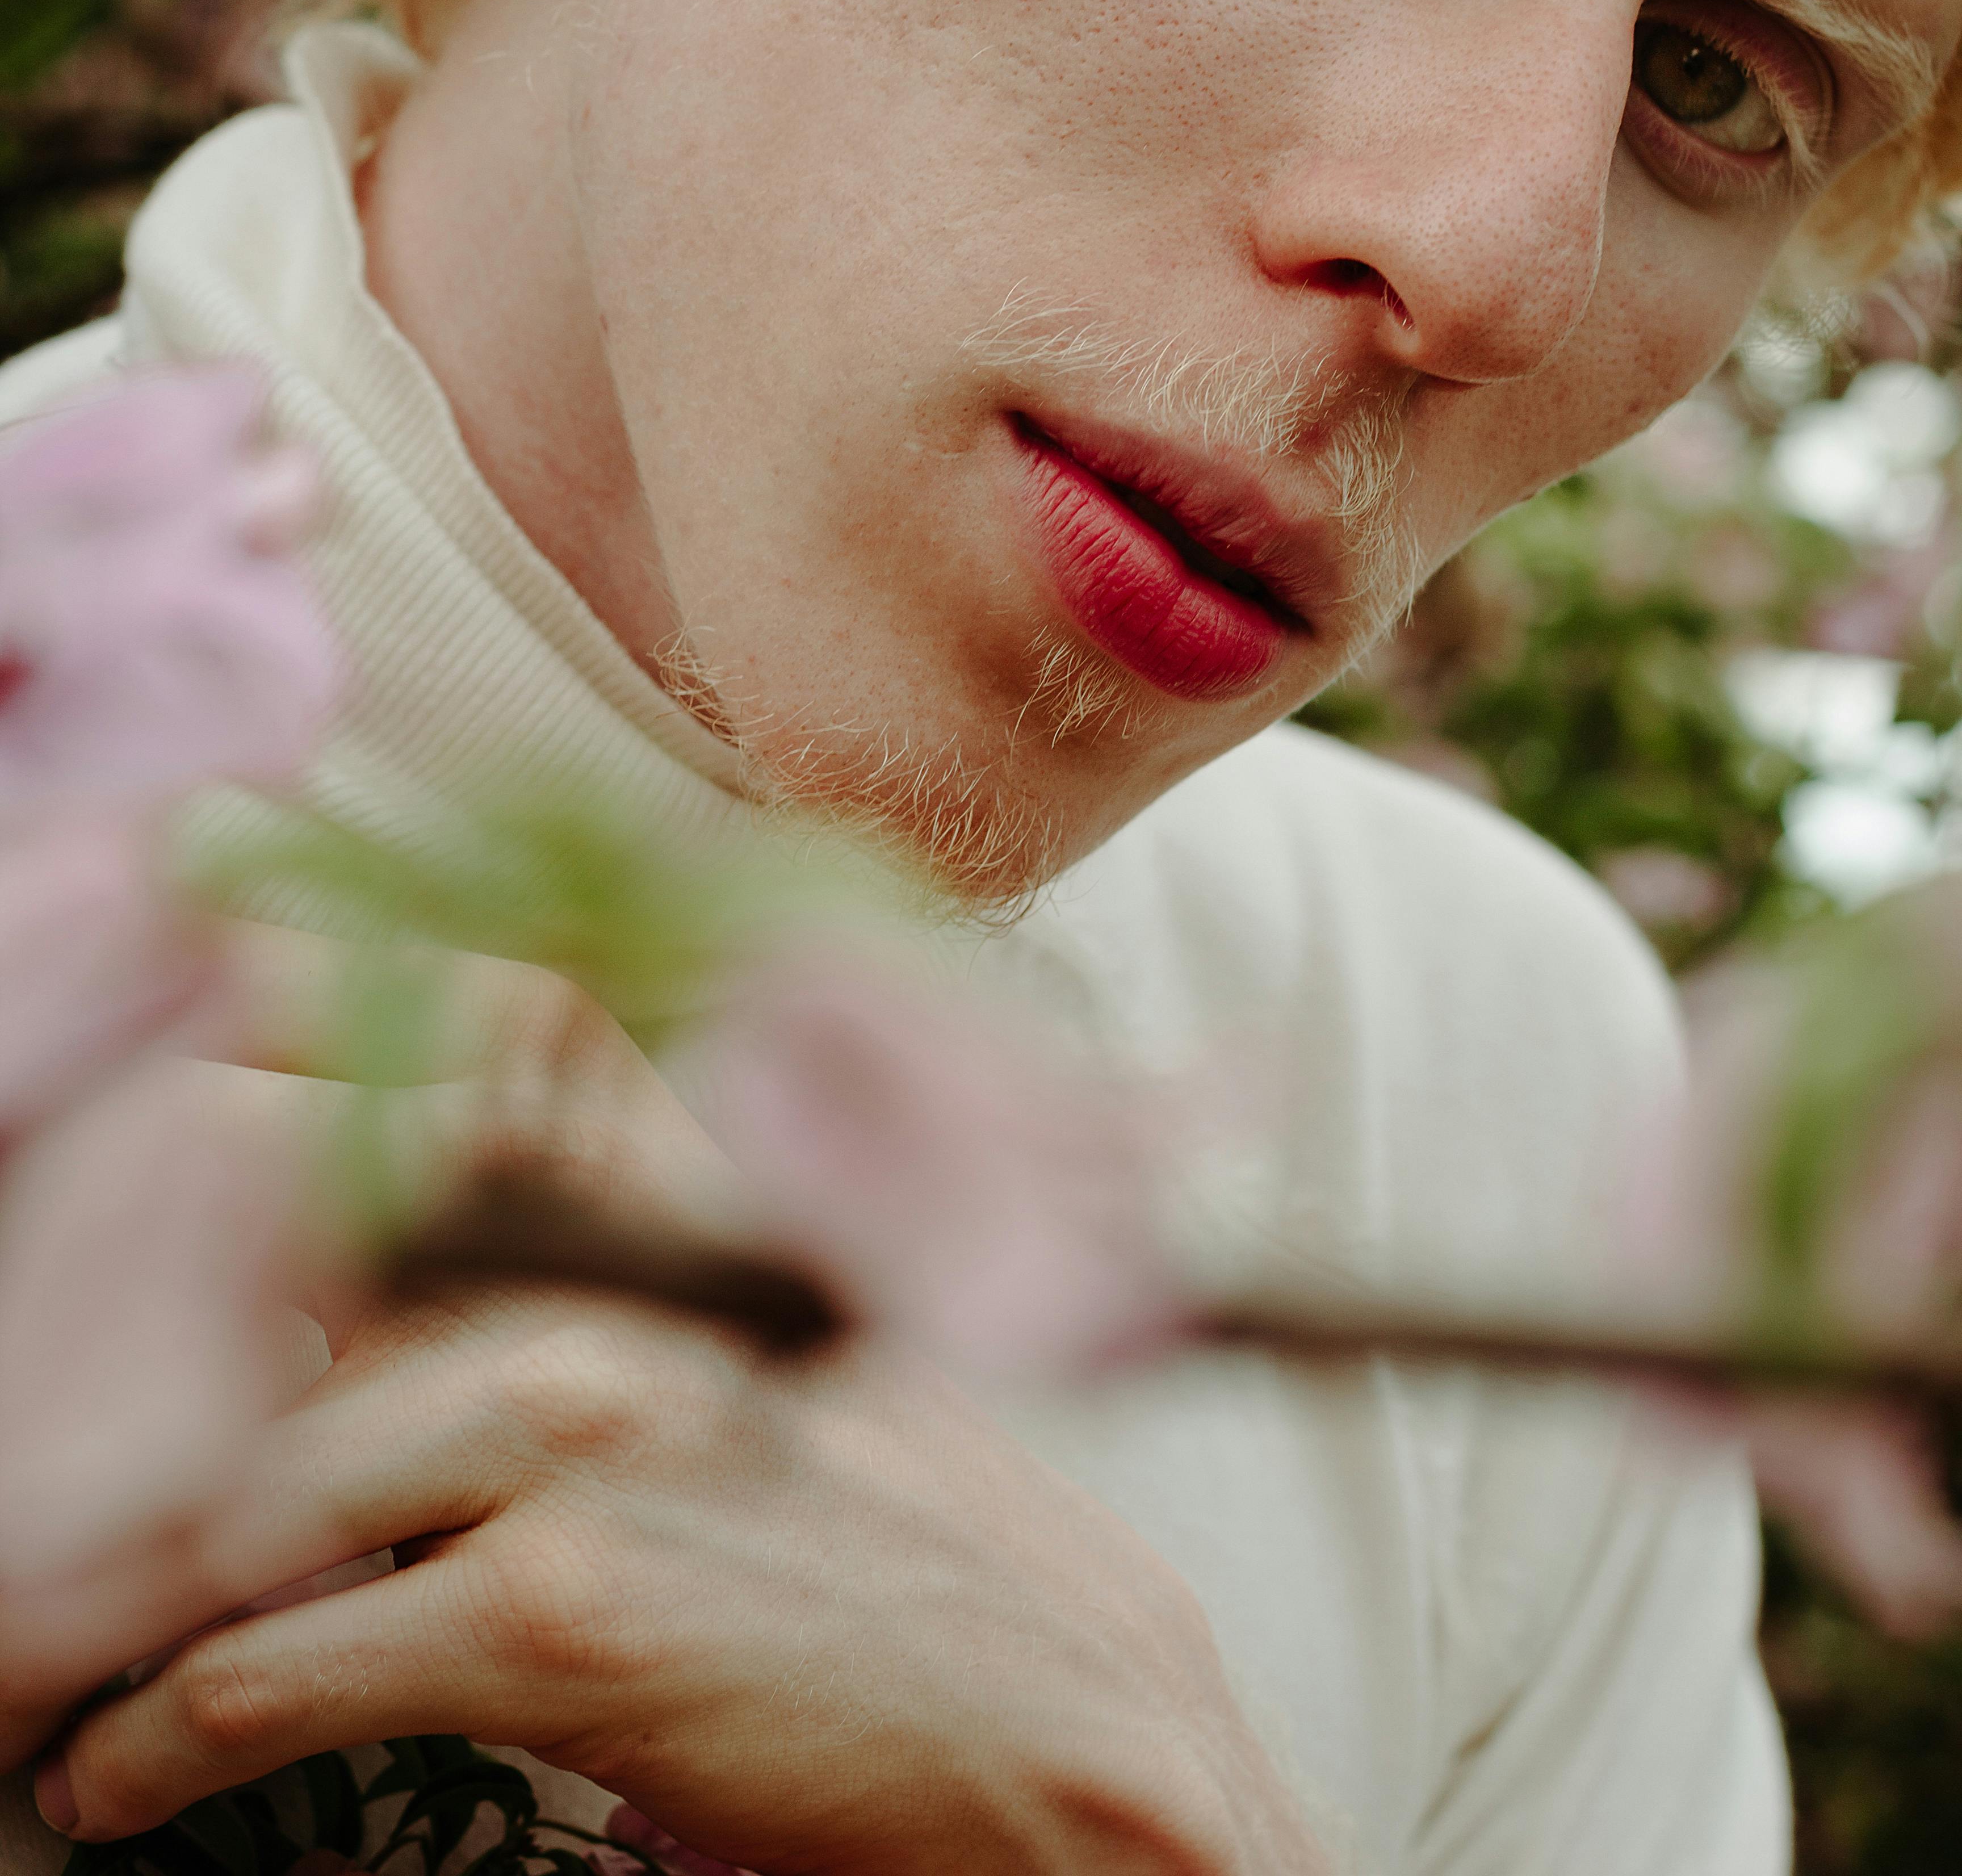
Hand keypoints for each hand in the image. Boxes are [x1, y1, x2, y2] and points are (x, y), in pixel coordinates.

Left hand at [19, 933, 1323, 1875]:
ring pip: (216, 1472)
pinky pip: (267, 1661)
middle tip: (26, 1457)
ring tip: (25, 1642)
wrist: (1053, 1707)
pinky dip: (153, 1733)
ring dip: (79, 1587)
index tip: (87, 1099)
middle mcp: (590, 1260)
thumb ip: (578, 1224)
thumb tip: (366, 1184)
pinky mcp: (558, 1607)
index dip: (210, 1048)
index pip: (374, 1053)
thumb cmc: (877, 1509)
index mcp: (634, 1175)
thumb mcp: (747, 1311)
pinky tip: (102, 1774)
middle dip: (89, 1367)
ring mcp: (569, 1424)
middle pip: (247, 1247)